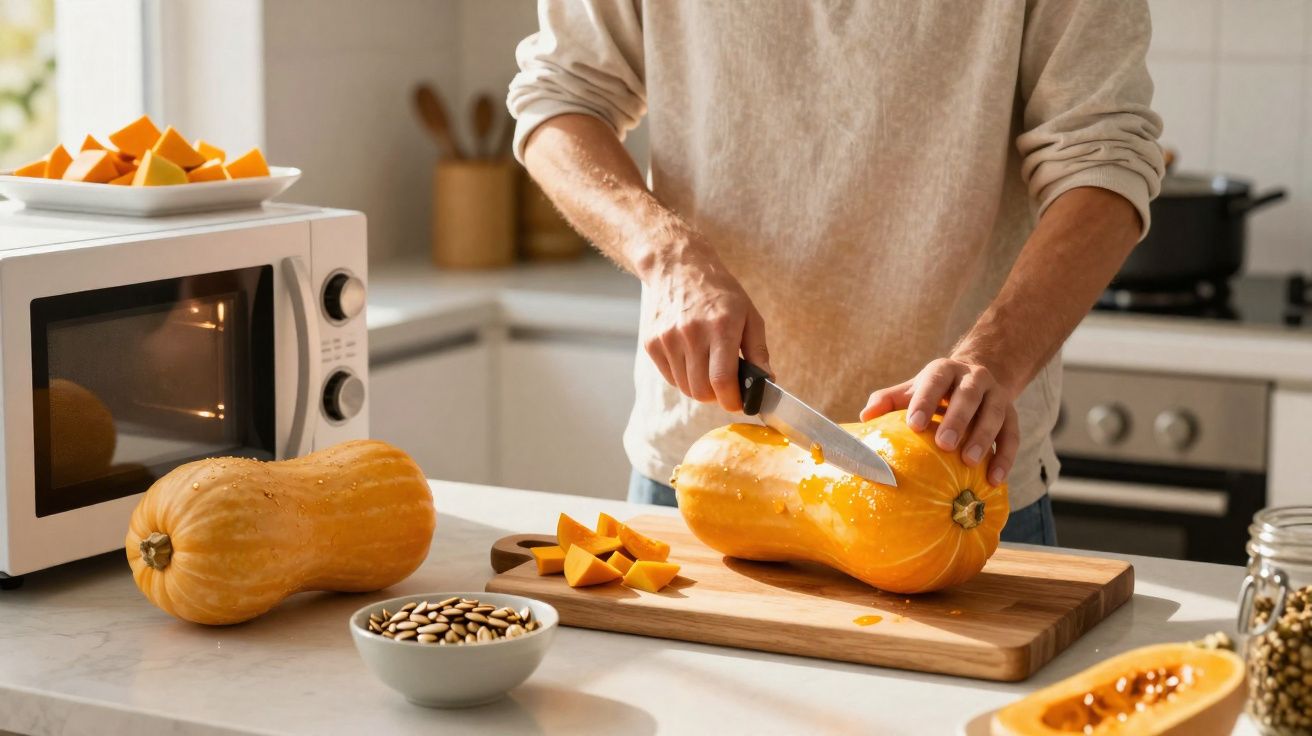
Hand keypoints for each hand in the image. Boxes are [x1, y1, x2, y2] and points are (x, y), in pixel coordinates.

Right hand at [640, 239, 770, 411]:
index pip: (722, 381)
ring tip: (708, 367)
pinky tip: (691, 358)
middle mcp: (691, 333)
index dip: (732, 401)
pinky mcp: (652, 343)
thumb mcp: (749, 315)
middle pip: (702, 391)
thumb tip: (767, 384)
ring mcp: (667, 339)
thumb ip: (758, 352)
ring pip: (686, 388)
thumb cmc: (719, 293)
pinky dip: (684, 378)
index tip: (739, 404)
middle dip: (718, 397)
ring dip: (700, 387)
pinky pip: (671, 378)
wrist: (678, 268)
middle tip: (726, 387)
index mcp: (721, 326)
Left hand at [860, 355, 1019, 486]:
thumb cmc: (935, 391)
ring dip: (983, 438)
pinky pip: (1012, 436)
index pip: (934, 381)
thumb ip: (889, 400)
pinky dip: (1005, 458)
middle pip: (968, 395)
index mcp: (945, 370)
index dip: (925, 401)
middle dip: (957, 419)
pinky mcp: (1012, 415)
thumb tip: (865, 417)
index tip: (914, 425)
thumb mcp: (912, 390)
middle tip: (944, 444)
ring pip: (994, 414)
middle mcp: (974, 378)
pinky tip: (994, 479)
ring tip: (969, 461)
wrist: (977, 379)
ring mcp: (997, 395)